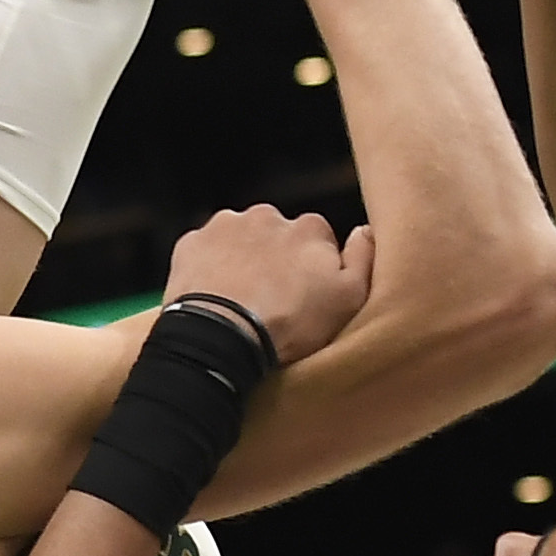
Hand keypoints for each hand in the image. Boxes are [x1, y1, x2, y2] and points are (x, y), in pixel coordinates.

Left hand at [165, 206, 373, 362]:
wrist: (223, 339)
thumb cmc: (290, 324)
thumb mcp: (349, 300)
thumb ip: (364, 259)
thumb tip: (364, 231)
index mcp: (309, 228)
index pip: (318, 242)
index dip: (313, 272)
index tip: (305, 298)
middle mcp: (267, 216)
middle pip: (276, 237)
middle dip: (274, 261)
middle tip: (271, 301)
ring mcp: (226, 226)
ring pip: (239, 241)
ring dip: (241, 262)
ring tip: (239, 302)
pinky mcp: (191, 244)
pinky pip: (204, 252)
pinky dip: (208, 269)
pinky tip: (213, 297)